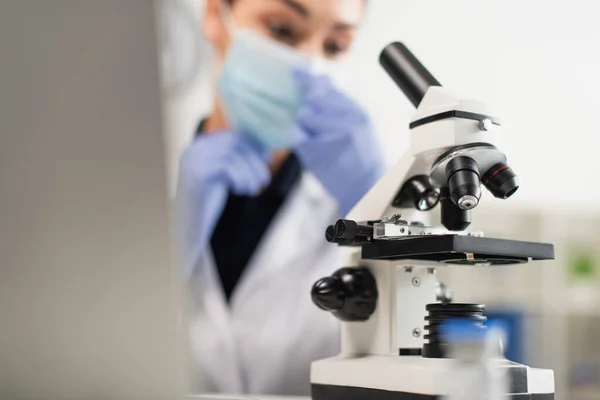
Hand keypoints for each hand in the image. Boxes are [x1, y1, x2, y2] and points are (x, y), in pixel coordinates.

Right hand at [176, 132, 269, 277]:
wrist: (192, 230)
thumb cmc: (210, 204)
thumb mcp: (227, 177)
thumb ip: (240, 160)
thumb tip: (266, 149)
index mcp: (201, 146)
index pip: (234, 135)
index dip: (254, 147)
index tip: (266, 161)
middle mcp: (194, 149)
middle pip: (235, 141)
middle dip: (255, 160)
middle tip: (263, 180)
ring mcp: (193, 160)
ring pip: (233, 152)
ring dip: (250, 171)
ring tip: (253, 189)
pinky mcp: (196, 174)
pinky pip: (227, 165)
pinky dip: (241, 177)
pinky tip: (241, 191)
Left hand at [293, 70, 385, 214]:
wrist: (366, 188)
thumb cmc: (363, 160)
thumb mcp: (361, 126)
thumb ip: (342, 107)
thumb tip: (320, 86)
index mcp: (357, 111)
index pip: (329, 84)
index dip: (310, 78)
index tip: (297, 72)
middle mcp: (346, 119)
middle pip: (314, 97)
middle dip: (309, 105)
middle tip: (308, 115)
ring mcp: (331, 134)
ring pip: (304, 115)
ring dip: (305, 125)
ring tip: (318, 139)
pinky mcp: (317, 150)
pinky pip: (298, 136)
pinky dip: (300, 140)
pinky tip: (313, 148)